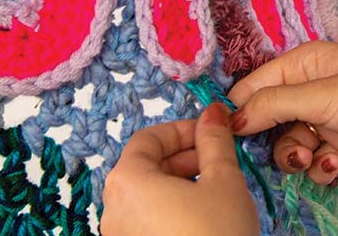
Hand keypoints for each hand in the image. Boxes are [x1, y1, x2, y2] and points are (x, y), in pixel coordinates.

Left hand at [101, 103, 259, 235]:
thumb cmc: (217, 234)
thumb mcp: (224, 180)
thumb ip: (215, 141)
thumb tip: (212, 113)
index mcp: (128, 180)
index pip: (149, 138)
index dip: (183, 130)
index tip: (212, 133)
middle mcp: (113, 208)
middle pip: (145, 166)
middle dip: (184, 158)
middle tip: (220, 162)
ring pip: (147, 195)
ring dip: (180, 184)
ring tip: (215, 193)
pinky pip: (146, 221)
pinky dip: (171, 210)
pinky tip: (202, 220)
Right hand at [227, 41, 337, 184]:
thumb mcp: (321, 97)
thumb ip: (273, 105)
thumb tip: (230, 118)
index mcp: (303, 64)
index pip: (254, 86)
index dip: (239, 112)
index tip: (227, 139)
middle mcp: (312, 89)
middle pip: (270, 120)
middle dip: (272, 140)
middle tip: (287, 151)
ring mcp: (329, 118)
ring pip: (292, 144)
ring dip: (298, 157)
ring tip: (313, 159)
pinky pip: (317, 160)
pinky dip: (323, 166)